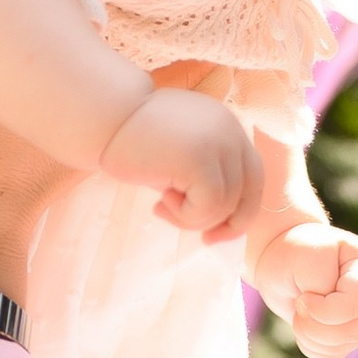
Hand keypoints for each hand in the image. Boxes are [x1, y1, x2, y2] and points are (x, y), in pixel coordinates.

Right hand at [100, 89, 265, 244]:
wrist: (104, 117)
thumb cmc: (134, 141)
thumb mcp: (181, 155)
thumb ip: (207, 174)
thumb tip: (228, 221)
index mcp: (228, 127)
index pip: (253, 177)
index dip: (241, 210)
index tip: (215, 232)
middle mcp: (231, 131)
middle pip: (249, 193)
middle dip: (229, 224)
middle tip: (204, 239)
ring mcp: (219, 143)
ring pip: (226, 206)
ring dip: (193, 219)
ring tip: (163, 206)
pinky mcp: (201, 159)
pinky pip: (209, 207)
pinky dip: (185, 216)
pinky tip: (160, 201)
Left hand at [252, 217, 357, 357]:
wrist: (281, 262)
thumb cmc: (293, 254)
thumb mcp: (306, 257)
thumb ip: (322, 283)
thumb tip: (329, 315)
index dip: (327, 310)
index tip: (303, 297)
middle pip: (356, 329)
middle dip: (318, 326)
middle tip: (298, 305)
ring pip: (345, 345)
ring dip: (311, 336)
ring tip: (299, 313)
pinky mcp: (347, 335)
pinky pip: (334, 355)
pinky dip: (312, 346)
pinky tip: (303, 326)